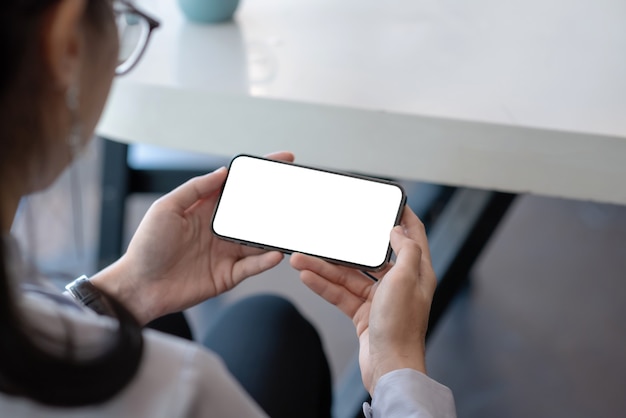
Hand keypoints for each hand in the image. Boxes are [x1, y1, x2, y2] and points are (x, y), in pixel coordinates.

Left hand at [91, 151, 294, 324]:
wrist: (139, 287)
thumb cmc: (147, 246)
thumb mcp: (166, 208)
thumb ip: (195, 188)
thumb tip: (223, 172)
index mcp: (206, 208)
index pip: (238, 185)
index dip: (260, 172)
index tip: (283, 160)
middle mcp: (220, 228)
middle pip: (255, 211)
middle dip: (278, 202)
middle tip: (296, 195)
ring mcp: (226, 251)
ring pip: (259, 239)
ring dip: (275, 233)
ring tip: (292, 226)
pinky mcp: (228, 274)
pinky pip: (253, 266)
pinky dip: (266, 260)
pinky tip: (275, 253)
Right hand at [290, 206, 436, 394]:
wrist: (388, 367)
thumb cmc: (401, 327)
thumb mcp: (405, 279)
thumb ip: (404, 250)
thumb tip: (397, 229)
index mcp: (416, 271)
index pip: (413, 235)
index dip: (403, 216)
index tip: (388, 202)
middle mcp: (399, 282)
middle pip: (370, 256)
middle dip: (345, 245)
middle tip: (327, 232)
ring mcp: (380, 298)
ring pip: (349, 275)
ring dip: (325, 267)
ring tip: (301, 258)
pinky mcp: (363, 313)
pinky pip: (341, 293)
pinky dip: (324, 285)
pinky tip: (307, 276)